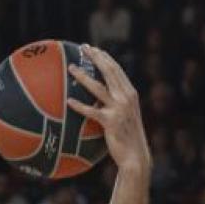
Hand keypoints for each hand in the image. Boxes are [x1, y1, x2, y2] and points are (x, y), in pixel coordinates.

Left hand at [67, 44, 151, 172]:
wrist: (136, 156)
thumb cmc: (127, 138)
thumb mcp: (125, 117)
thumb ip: (114, 105)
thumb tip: (96, 100)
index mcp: (130, 94)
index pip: (116, 70)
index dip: (104, 57)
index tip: (93, 48)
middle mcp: (126, 97)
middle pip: (109, 71)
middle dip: (95, 57)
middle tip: (82, 47)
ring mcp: (119, 109)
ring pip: (98, 87)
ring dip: (83, 76)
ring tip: (71, 68)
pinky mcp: (110, 122)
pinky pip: (91, 111)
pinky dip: (80, 105)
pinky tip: (68, 101)